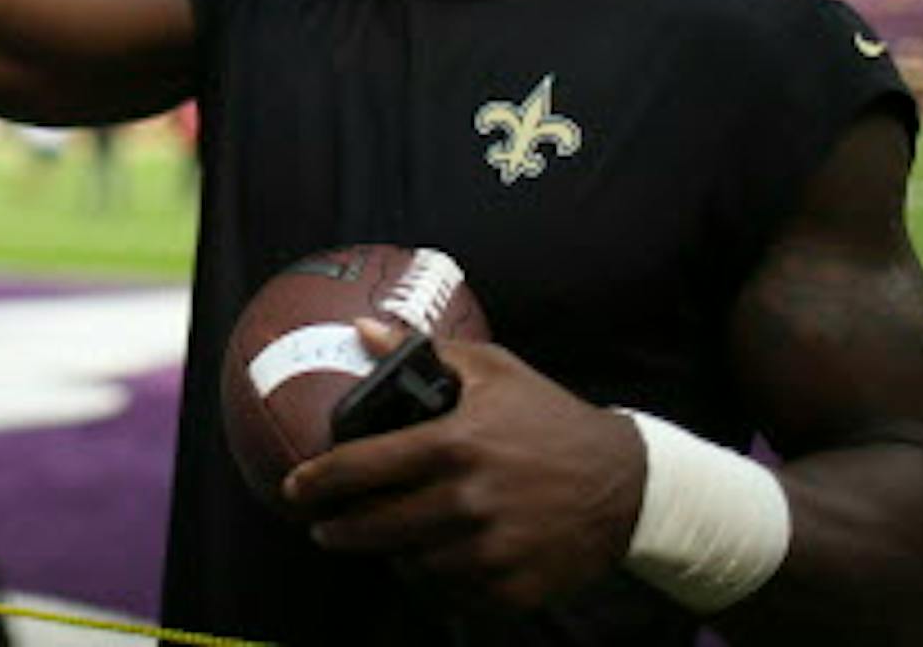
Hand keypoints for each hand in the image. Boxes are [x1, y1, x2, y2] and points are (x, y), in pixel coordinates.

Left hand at [284, 323, 645, 612]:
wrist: (627, 482)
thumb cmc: (551, 418)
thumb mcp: (494, 371)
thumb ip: (424, 352)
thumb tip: (364, 329)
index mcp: (456, 444)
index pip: (366, 467)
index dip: (320, 481)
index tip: (295, 489)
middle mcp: (470, 500)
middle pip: (378, 527)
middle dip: (339, 531)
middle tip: (324, 527)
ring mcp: (492, 549)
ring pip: (412, 565)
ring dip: (391, 555)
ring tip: (384, 541)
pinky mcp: (513, 587)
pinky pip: (452, 594)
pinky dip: (433, 582)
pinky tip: (429, 563)